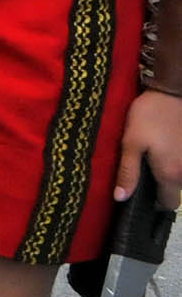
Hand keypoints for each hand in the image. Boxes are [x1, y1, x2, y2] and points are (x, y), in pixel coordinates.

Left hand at [114, 88, 181, 207]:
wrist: (171, 93)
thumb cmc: (148, 117)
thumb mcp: (131, 143)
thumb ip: (128, 172)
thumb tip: (121, 198)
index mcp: (171, 174)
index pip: (168, 204)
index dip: (155, 204)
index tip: (140, 197)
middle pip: (175, 192)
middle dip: (160, 189)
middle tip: (139, 177)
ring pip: (180, 178)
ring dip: (167, 175)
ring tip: (148, 163)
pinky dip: (173, 163)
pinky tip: (160, 152)